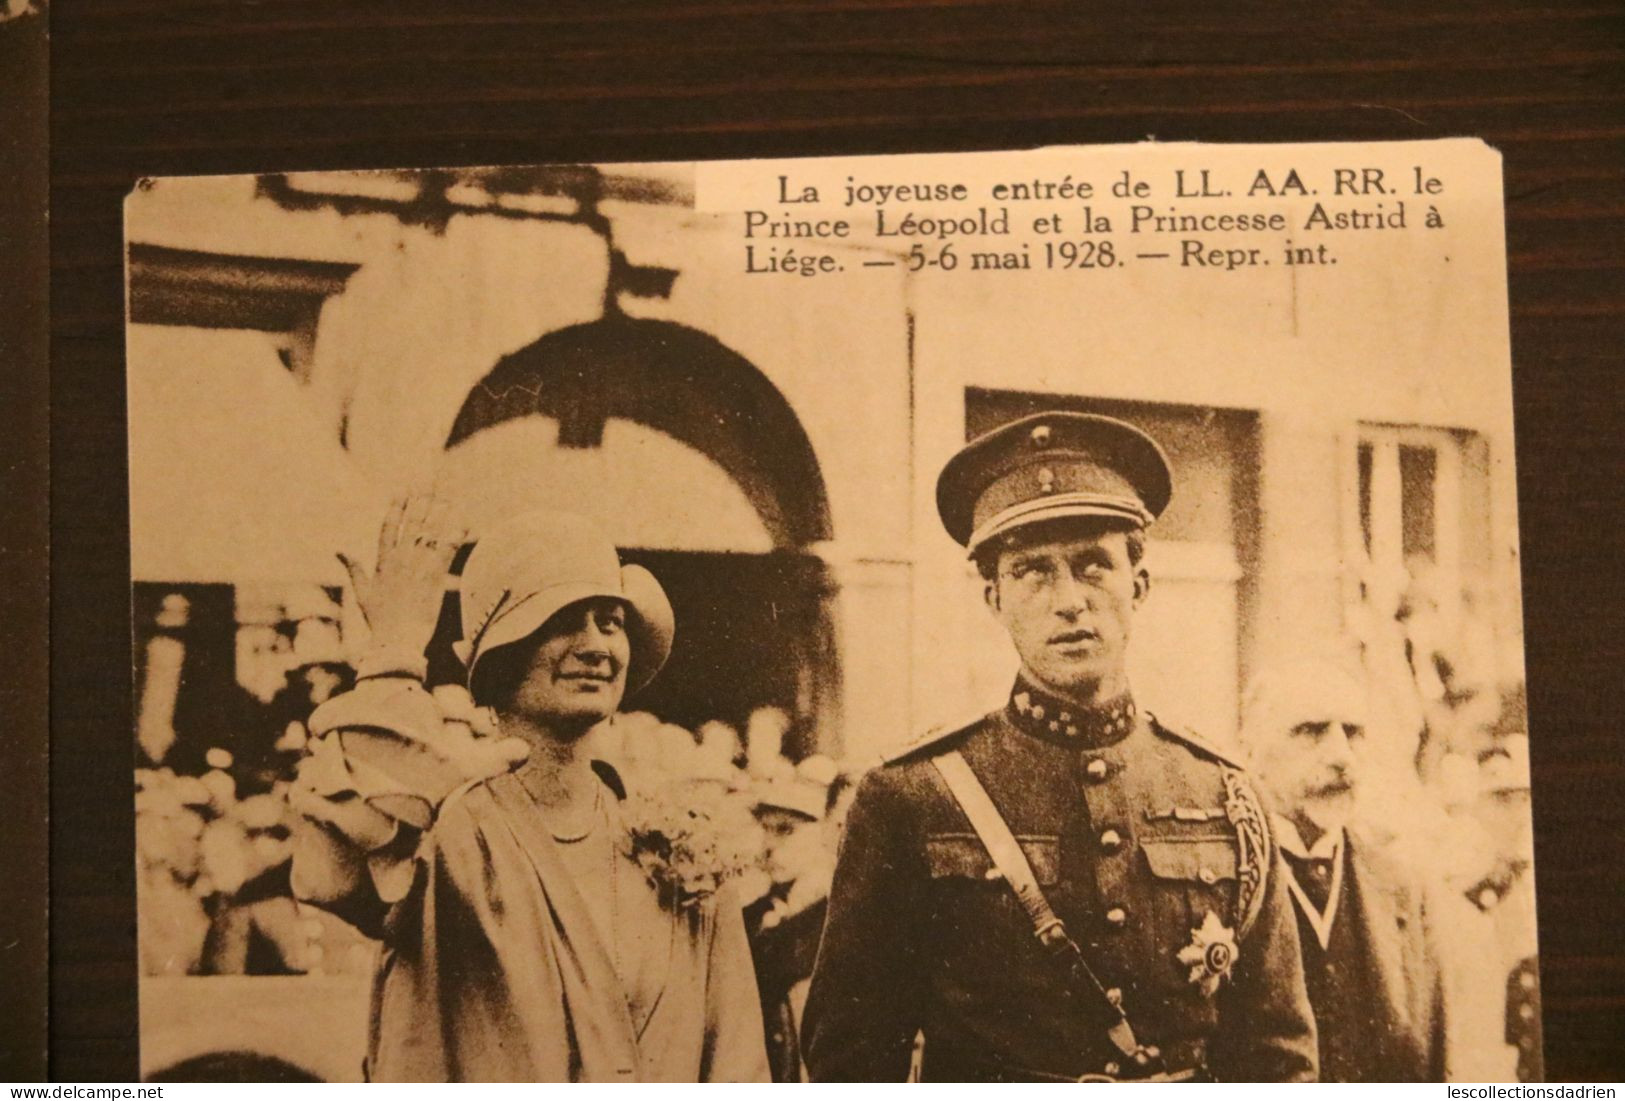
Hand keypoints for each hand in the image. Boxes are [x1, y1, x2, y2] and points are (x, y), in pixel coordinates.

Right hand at [339, 487, 464, 668]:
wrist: (396, 640)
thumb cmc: (379, 620)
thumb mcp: (362, 592)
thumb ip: (353, 568)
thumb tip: (339, 549)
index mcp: (383, 563)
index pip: (388, 528)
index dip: (396, 508)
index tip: (402, 491)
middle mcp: (400, 561)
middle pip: (411, 526)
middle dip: (420, 504)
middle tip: (428, 485)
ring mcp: (417, 569)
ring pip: (429, 535)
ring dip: (439, 515)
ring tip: (447, 499)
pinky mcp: (434, 579)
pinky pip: (446, 553)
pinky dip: (455, 537)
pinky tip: (463, 524)